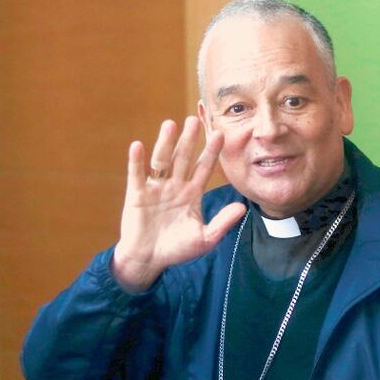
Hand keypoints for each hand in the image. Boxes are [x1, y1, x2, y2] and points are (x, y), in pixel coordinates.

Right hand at [112, 116, 246, 291]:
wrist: (149, 260)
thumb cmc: (177, 249)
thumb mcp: (205, 238)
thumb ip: (222, 222)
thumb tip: (242, 208)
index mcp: (192, 193)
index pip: (203, 168)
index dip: (211, 152)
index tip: (220, 134)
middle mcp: (175, 186)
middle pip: (183, 158)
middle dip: (189, 140)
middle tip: (195, 119)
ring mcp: (156, 188)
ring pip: (162, 161)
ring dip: (165, 143)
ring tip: (170, 124)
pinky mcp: (137, 194)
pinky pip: (137, 175)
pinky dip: (137, 161)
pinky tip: (138, 146)